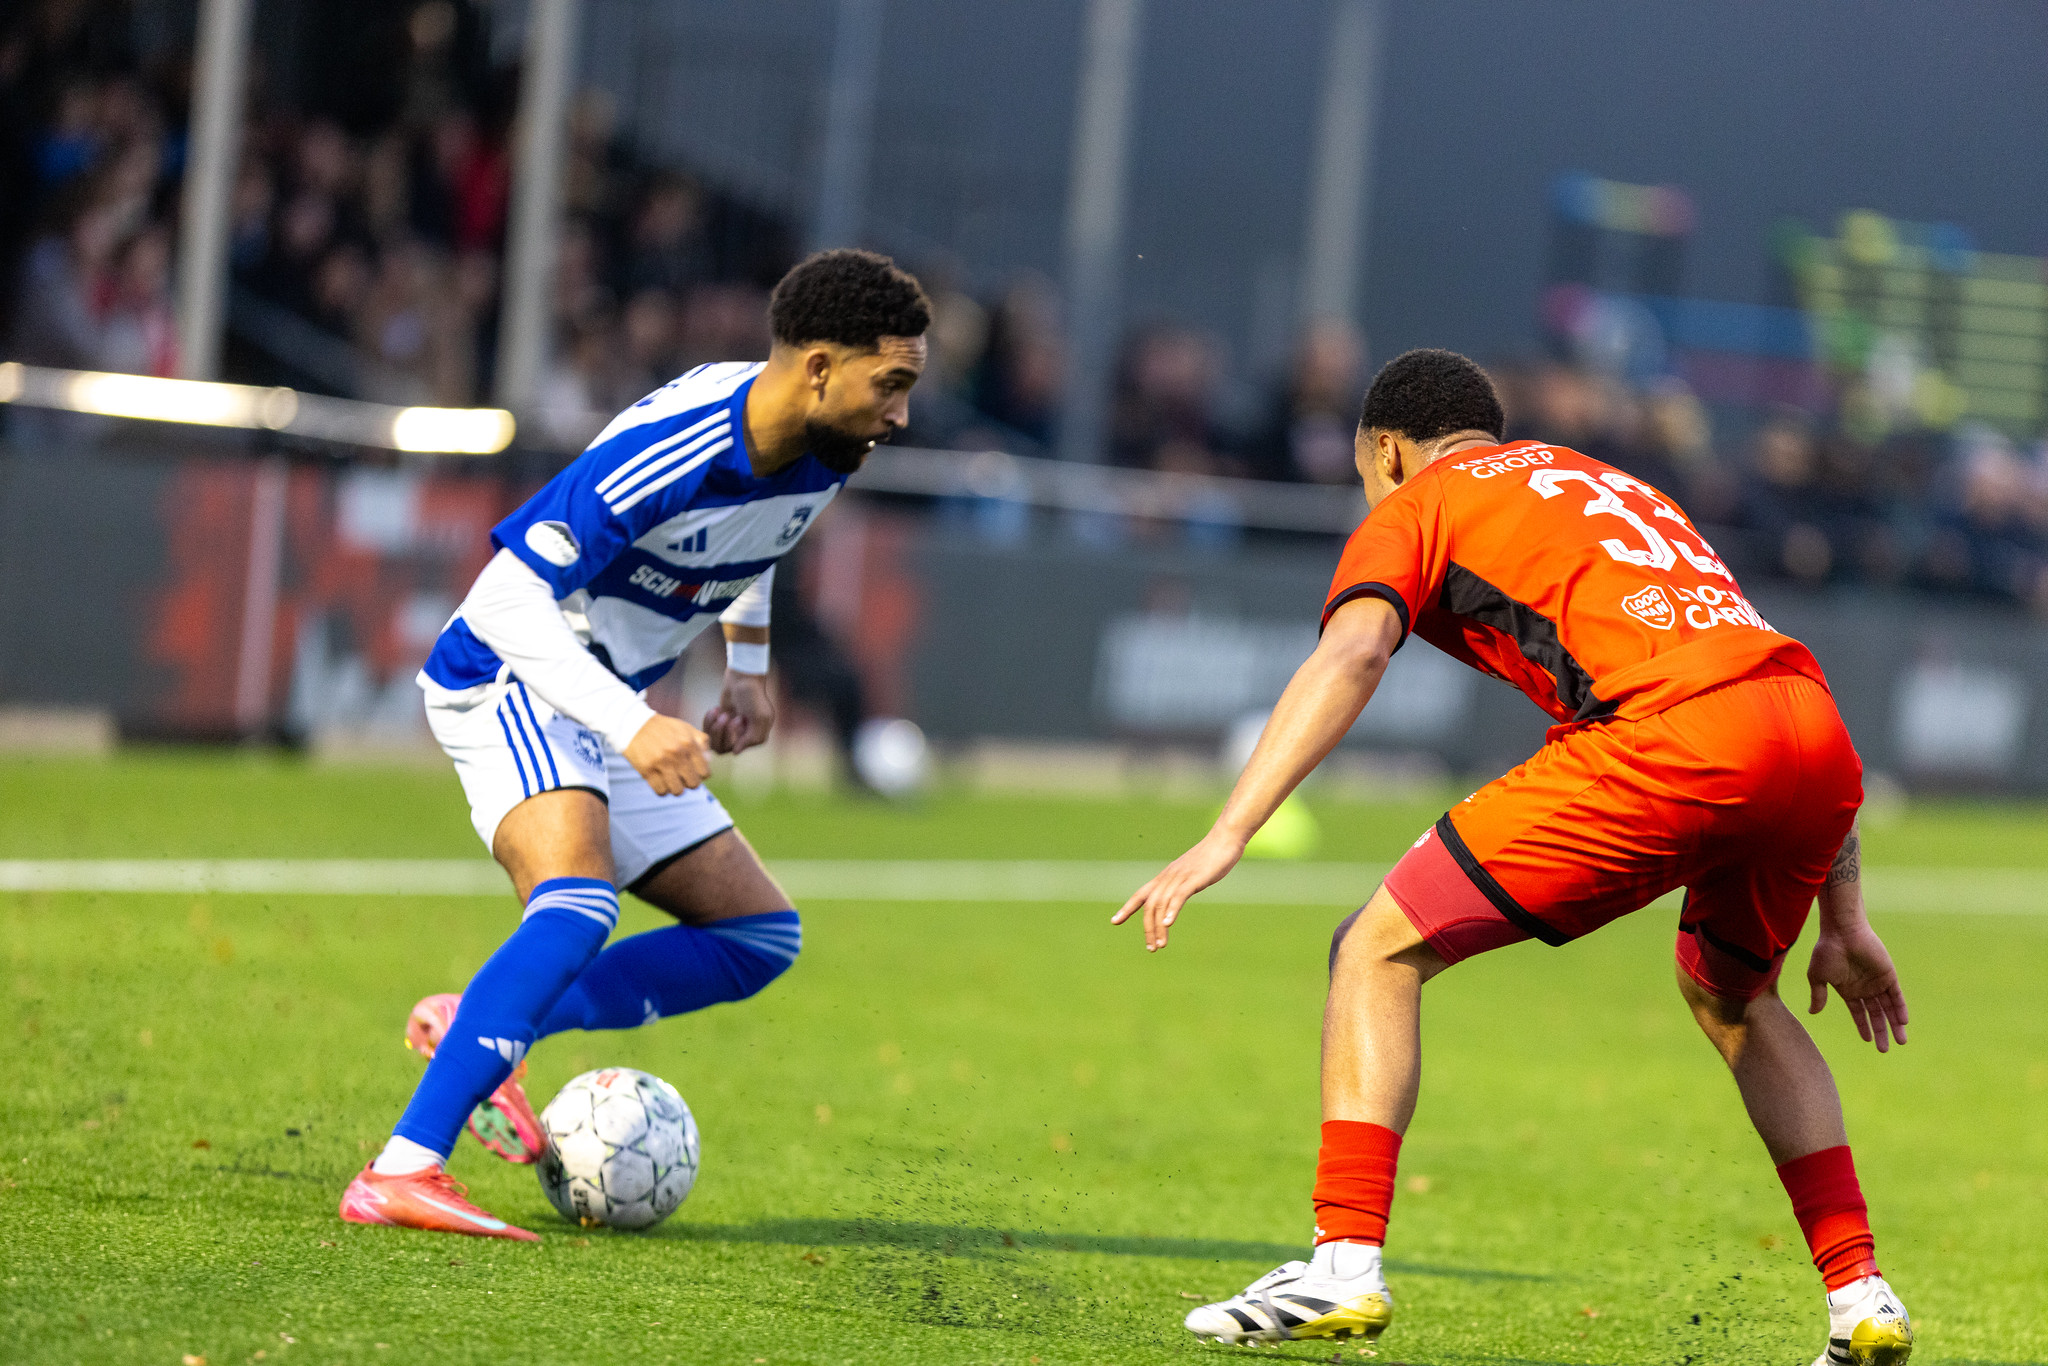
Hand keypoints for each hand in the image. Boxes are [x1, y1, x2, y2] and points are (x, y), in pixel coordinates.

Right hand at [622, 714, 712, 794]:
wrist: (634, 725)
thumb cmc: (664, 729)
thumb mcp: (686, 729)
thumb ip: (702, 744)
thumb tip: (708, 762)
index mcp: (689, 744)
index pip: (705, 773)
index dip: (700, 774)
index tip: (693, 770)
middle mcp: (677, 754)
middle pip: (693, 784)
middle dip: (689, 782)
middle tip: (682, 776)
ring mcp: (661, 763)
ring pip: (677, 791)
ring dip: (675, 787)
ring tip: (670, 779)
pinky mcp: (647, 771)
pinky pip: (661, 791)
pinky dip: (661, 789)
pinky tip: (660, 780)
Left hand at [702, 670, 775, 754]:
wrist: (742, 679)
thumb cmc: (752, 696)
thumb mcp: (759, 717)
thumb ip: (752, 737)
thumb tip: (735, 752)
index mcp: (756, 737)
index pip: (738, 748)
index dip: (734, 736)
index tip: (739, 719)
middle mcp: (744, 736)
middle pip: (724, 748)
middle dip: (722, 732)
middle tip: (727, 716)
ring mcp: (731, 731)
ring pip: (715, 742)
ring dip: (714, 727)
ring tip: (720, 712)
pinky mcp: (720, 723)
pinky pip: (708, 732)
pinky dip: (708, 721)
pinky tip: (715, 709)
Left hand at [1111, 828, 1246, 951]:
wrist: (1224, 839)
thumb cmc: (1210, 858)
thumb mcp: (1191, 874)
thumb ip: (1182, 885)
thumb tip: (1177, 895)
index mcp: (1165, 877)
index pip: (1140, 894)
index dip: (1126, 908)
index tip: (1114, 921)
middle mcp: (1168, 878)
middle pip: (1149, 905)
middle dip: (1148, 928)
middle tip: (1151, 948)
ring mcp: (1180, 877)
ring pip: (1161, 904)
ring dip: (1159, 926)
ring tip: (1160, 945)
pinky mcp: (1193, 878)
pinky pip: (1178, 896)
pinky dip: (1171, 910)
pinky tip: (1168, 923)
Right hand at [1806, 919, 1908, 1051]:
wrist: (1843, 933)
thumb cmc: (1827, 952)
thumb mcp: (1817, 976)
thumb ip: (1818, 995)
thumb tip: (1813, 1012)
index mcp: (1848, 990)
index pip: (1858, 1013)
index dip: (1863, 1027)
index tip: (1868, 1041)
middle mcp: (1864, 988)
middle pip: (1875, 1015)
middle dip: (1880, 1032)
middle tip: (1885, 1049)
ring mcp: (1878, 982)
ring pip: (1888, 1008)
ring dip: (1894, 1024)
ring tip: (1901, 1041)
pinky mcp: (1889, 976)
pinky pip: (1897, 996)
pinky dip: (1900, 1008)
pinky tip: (1903, 1021)